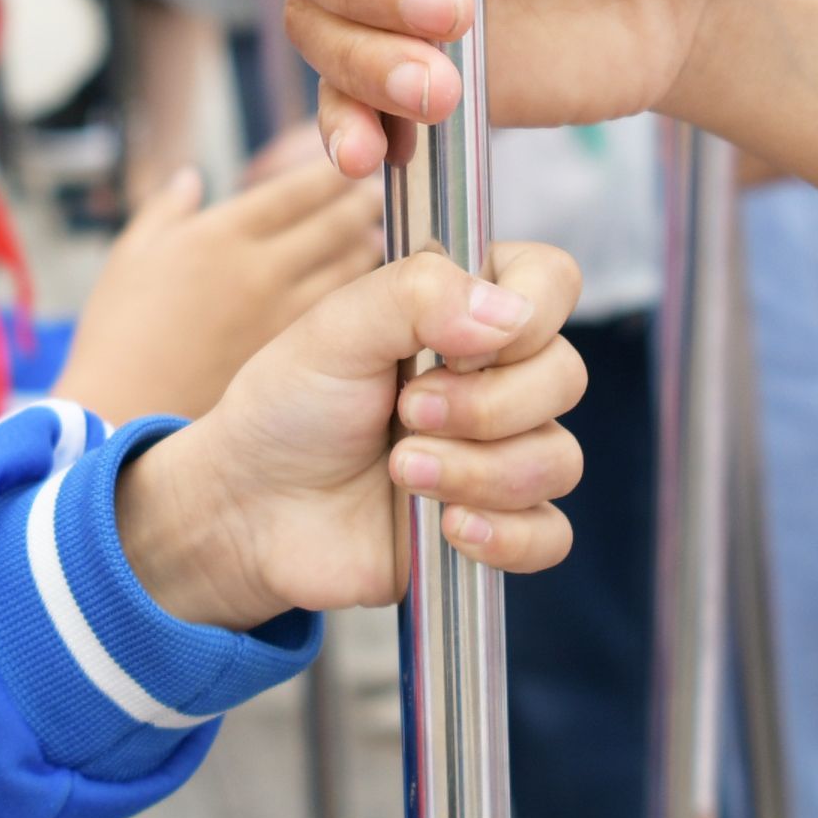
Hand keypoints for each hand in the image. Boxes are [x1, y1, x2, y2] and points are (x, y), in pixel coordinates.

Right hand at [55, 145, 377, 420]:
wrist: (119, 414)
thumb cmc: (116, 336)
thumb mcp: (129, 258)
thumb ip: (165, 212)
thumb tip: (192, 180)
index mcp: (219, 235)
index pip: (295, 191)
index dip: (331, 175)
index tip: (352, 166)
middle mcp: (258, 268)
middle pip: (334, 224)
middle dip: (362, 204)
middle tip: (378, 194)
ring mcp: (280, 313)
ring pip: (348, 267)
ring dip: (368, 245)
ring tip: (377, 234)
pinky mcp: (291, 356)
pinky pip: (340, 312)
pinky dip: (359, 293)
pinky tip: (366, 290)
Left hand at [115, 243, 595, 618]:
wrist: (251, 508)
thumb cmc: (288, 407)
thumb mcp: (333, 330)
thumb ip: (415, 295)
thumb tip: (509, 313)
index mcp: (467, 311)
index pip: (553, 282)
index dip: (529, 313)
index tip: (462, 346)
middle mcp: (497, 378)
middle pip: (566, 377)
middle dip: (486, 406)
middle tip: (407, 414)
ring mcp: (502, 453)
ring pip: (558, 460)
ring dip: (478, 472)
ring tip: (402, 472)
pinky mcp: (496, 524)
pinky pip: (551, 535)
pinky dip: (507, 535)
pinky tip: (449, 529)